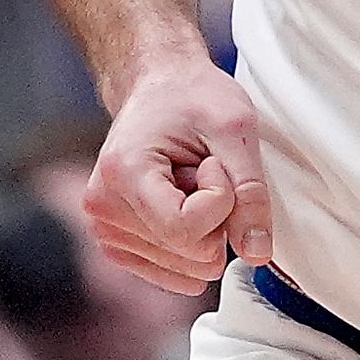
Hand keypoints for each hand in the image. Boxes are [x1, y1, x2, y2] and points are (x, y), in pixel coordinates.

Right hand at [85, 52, 273, 293]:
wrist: (158, 87)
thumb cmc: (192, 97)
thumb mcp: (235, 130)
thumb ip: (250, 193)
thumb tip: (256, 253)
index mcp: (123, 172)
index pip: (187, 229)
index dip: (220, 201)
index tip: (213, 162)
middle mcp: (103, 208)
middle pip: (190, 254)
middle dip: (214, 216)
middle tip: (199, 169)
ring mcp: (105, 230)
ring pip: (187, 268)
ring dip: (203, 227)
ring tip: (187, 182)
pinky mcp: (116, 244)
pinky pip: (174, 272)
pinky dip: (191, 242)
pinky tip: (180, 202)